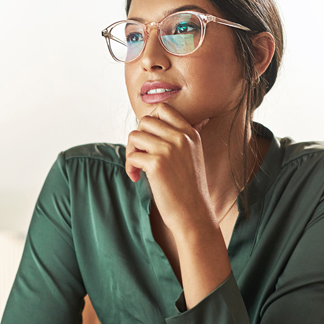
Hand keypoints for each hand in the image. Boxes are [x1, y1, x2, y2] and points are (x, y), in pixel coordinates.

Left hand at [124, 104, 212, 235]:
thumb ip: (184, 137)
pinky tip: (138, 178)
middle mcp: (180, 137)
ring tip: (138, 168)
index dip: (149, 122)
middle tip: (140, 156)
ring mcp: (169, 149)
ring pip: (134, 136)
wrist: (194, 213)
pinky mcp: (157, 164)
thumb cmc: (189, 188)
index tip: (149, 140)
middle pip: (145, 121)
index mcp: (190, 133)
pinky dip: (130, 168)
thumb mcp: (193, 155)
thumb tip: (184, 120)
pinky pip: (132, 156)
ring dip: (131, 152)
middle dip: (137, 138)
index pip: (163, 109)